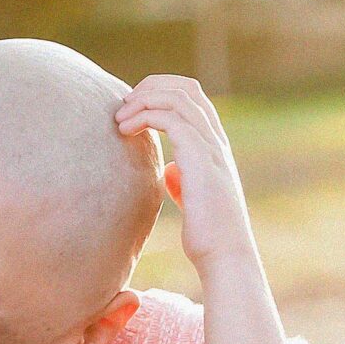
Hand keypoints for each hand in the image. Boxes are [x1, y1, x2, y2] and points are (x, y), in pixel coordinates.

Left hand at [115, 75, 256, 272]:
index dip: (160, 91)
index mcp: (214, 146)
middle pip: (186, 88)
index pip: (192, 97)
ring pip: (179, 98)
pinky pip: (173, 120)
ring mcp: (212, 148)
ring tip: (119, 118)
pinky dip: (146, 116)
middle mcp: (216, 141)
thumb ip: (184, 179)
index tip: (132, 107)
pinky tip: (125, 131)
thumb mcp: (193, 199)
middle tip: (123, 106)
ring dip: (143, 101)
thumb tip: (169, 169)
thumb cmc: (207, 235)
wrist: (225, 256)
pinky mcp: (202, 160)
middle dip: (150, 87)